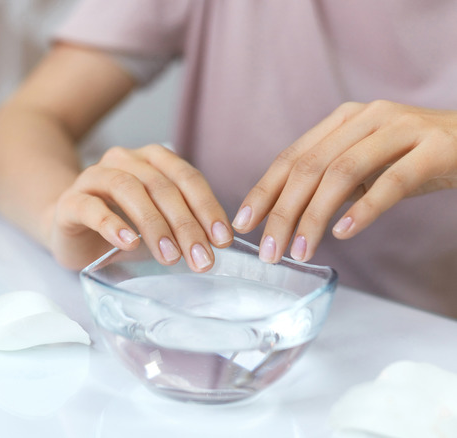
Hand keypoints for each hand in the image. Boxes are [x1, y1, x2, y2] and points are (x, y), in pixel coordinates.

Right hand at [46, 144, 233, 270]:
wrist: (69, 228)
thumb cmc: (120, 225)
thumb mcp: (156, 224)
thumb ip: (181, 227)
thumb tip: (215, 247)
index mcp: (151, 160)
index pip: (186, 176)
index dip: (207, 206)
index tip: (221, 239)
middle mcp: (123, 161)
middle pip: (160, 185)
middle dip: (185, 224)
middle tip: (201, 258)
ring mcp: (93, 177)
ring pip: (128, 190)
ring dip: (154, 225)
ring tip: (170, 256)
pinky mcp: (70, 201)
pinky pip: (92, 208)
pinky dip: (113, 225)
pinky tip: (129, 243)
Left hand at [232, 100, 456, 262]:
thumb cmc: (421, 157)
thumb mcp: (370, 163)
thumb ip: (333, 179)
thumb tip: (287, 215)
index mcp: (344, 120)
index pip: (292, 157)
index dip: (264, 191)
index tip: (244, 223)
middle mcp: (367, 117)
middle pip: (309, 167)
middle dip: (282, 212)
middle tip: (269, 250)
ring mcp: (402, 129)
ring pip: (342, 173)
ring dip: (315, 217)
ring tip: (300, 251)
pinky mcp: (435, 148)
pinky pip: (392, 181)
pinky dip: (363, 208)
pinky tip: (343, 233)